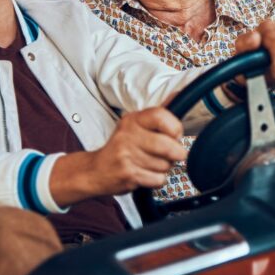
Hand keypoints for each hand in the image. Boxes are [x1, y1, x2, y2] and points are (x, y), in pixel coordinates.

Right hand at [52, 108, 185, 202]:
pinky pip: (158, 179)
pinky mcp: (128, 174)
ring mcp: (127, 155)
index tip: (175, 135)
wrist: (95, 170)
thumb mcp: (135, 125)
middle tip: (170, 154)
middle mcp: (128, 135)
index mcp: (132, 120)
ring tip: (151, 164)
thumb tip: (178, 94)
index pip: (161, 116)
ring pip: (165, 165)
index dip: (176, 128)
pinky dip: (157, 180)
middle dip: (175, 153)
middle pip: (168, 145)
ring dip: (164, 168)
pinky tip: (146, 174)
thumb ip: (158, 114)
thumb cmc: (121, 147)